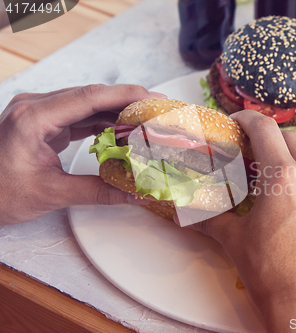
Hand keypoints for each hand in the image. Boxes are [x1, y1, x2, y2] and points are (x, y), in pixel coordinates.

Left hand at [0, 84, 162, 224]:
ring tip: (147, 122)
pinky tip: (122, 131)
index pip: (88, 97)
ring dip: (117, 113)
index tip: (154, 97)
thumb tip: (136, 193)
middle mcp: (35, 107)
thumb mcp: (51, 194)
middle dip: (127, 102)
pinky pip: (78, 117)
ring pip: (86, 105)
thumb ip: (99, 191)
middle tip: (158, 111)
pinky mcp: (42, 124)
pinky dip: (102, 123)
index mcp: (33, 118)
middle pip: (91, 96)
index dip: (125, 95)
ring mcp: (38, 113)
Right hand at [188, 111, 295, 331]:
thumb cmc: (272, 275)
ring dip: (287, 156)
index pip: (264, 128)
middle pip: (289, 137)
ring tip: (268, 176)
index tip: (235, 122)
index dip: (246, 119)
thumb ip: (209, 215)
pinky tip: (289, 199)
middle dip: (267, 137)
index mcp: (285, 177)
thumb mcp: (234, 240)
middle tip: (248, 151)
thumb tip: (187, 208)